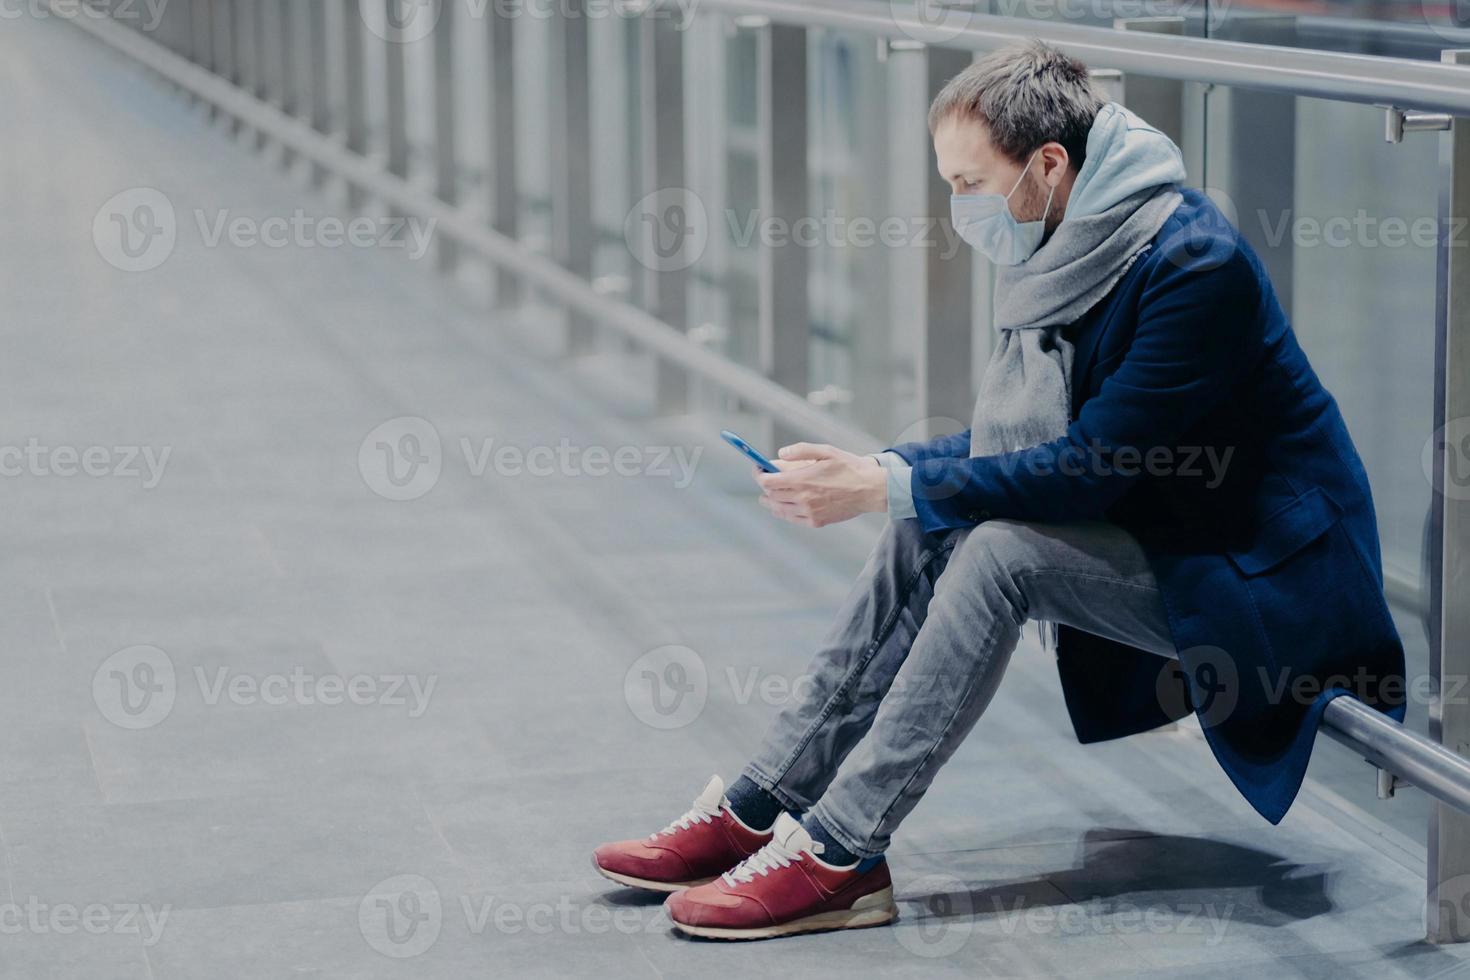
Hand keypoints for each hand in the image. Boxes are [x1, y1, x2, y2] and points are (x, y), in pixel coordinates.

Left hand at [753, 443, 887, 527]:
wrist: (870, 490)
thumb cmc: (849, 468)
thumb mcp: (826, 451)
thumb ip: (800, 451)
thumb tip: (780, 454)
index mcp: (802, 480)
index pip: (767, 481)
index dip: (759, 474)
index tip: (758, 468)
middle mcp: (802, 499)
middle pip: (770, 495)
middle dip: (764, 486)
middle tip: (765, 478)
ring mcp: (809, 513)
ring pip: (778, 509)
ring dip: (770, 500)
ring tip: (770, 493)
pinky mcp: (816, 522)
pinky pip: (791, 519)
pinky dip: (783, 511)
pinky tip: (784, 505)